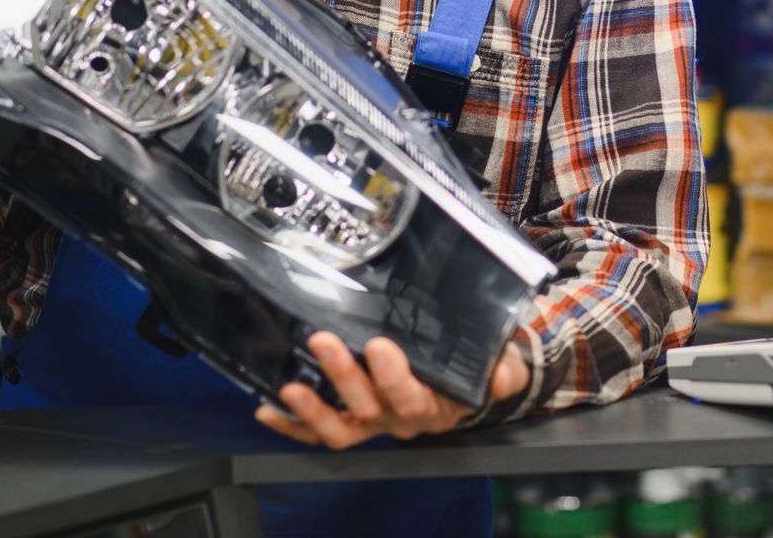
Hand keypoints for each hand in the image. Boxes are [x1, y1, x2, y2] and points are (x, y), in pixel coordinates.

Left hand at [252, 332, 528, 449]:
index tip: (379, 345)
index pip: (411, 395)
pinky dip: (292, 425)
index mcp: (434, 405)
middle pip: (368, 406)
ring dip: (312, 407)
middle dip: (343, 375)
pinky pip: (319, 432)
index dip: (392, 376)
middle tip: (324, 341)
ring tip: (290, 385)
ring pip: (340, 426)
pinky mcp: (353, 421)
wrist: (472, 386)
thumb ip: (504, 370)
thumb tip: (503, 372)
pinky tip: (267, 409)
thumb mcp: (503, 365)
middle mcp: (399, 418)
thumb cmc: (479, 369)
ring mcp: (373, 422)